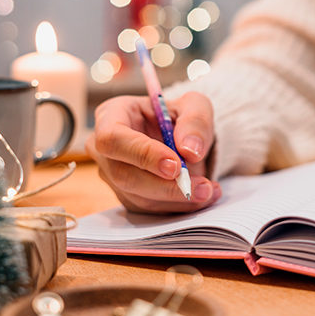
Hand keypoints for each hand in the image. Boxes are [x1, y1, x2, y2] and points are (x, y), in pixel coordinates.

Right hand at [85, 92, 221, 213]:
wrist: (182, 137)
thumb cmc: (180, 116)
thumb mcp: (195, 105)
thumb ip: (196, 121)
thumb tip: (190, 150)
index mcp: (112, 115)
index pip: (113, 139)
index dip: (142, 154)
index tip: (176, 165)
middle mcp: (105, 149)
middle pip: (123, 175)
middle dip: (166, 185)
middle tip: (202, 186)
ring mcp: (112, 176)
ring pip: (138, 197)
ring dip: (177, 199)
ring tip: (209, 190)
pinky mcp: (127, 197)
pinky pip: (150, 210)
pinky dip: (179, 206)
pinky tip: (204, 196)